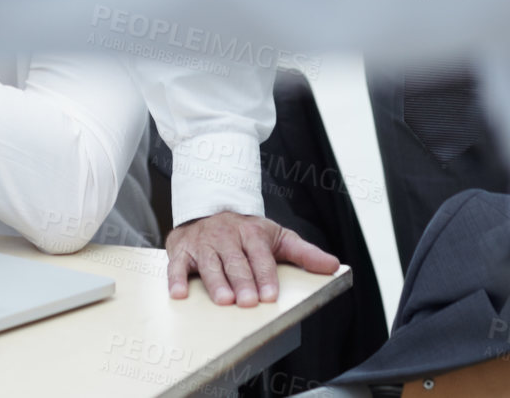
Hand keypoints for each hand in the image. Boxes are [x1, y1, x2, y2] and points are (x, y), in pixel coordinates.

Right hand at [165, 211, 338, 306]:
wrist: (209, 208)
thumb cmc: (245, 231)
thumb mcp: (277, 237)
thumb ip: (304, 253)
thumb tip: (333, 265)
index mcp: (251, 233)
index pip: (260, 255)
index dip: (265, 275)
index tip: (270, 294)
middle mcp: (226, 237)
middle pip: (235, 261)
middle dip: (242, 281)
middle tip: (248, 301)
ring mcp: (203, 243)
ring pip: (209, 263)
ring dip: (215, 282)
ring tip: (223, 300)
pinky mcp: (182, 249)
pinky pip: (177, 264)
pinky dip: (176, 278)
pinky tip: (179, 294)